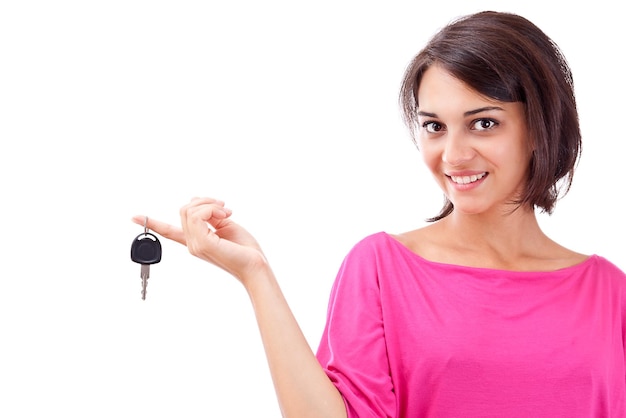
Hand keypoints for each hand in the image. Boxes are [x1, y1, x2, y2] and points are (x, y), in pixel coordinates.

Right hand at [132, 197, 268, 284]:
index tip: (134, 216)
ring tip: (226, 212)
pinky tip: (224, 215)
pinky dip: (211, 208)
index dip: (152, 222)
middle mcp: (192, 244)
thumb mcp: (226, 225)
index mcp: (196, 240)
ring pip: (189, 209)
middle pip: (184, 209)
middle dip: (205, 201)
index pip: (169, 231)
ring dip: (210, 204)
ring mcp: (196, 245)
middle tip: (225, 208)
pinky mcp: (203, 243)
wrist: (256, 265)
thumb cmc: (245, 249)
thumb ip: (211, 215)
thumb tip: (200, 202)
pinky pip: (197, 215)